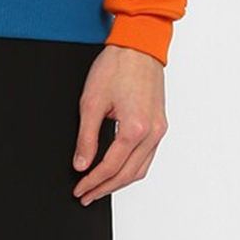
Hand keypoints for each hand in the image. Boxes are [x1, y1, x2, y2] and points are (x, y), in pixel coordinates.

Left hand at [72, 44, 167, 205]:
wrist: (138, 45)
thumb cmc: (116, 66)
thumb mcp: (91, 101)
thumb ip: (86, 137)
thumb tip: (81, 164)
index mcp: (135, 128)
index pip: (111, 167)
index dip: (93, 181)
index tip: (79, 188)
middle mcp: (152, 133)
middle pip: (128, 174)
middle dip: (105, 188)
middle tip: (86, 195)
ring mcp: (159, 129)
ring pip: (141, 168)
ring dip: (120, 181)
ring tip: (100, 187)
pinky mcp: (160, 124)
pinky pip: (148, 155)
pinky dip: (132, 167)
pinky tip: (119, 168)